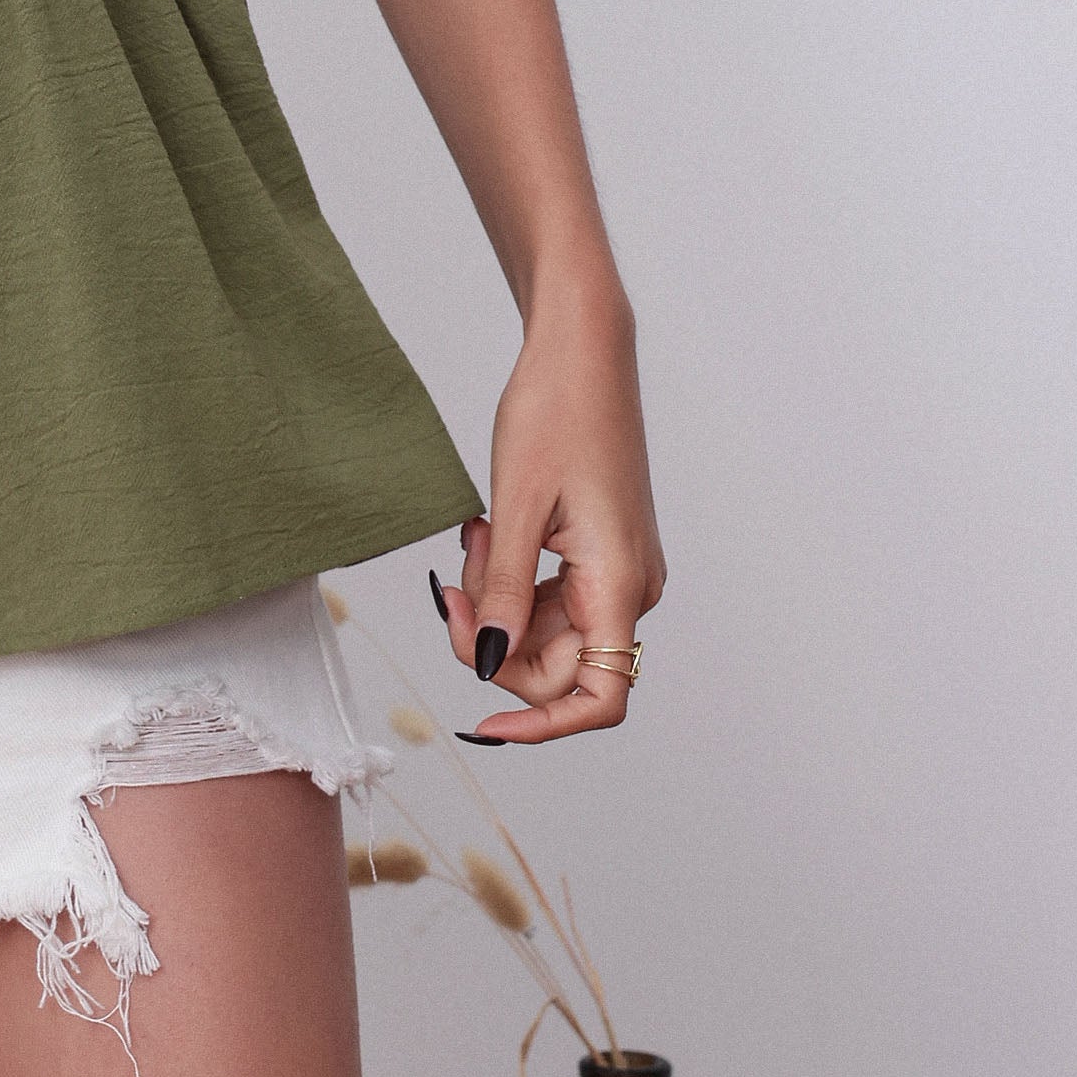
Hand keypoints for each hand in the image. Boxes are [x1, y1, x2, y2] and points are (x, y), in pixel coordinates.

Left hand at [432, 291, 664, 742]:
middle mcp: (630, 587)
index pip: (599, 698)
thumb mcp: (512, 507)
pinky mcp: (600, 551)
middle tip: (446, 584)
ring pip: (547, 630)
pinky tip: (485, 533)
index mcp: (619, 584)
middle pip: (559, 667)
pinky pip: (550, 594)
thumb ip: (502, 592)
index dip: (542, 725)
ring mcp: (617, 570)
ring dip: (496, 602)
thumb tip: (487, 661)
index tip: (483, 725)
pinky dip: (508, 579)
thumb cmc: (554, 412)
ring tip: (472, 537)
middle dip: (493, 639)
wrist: (581, 351)